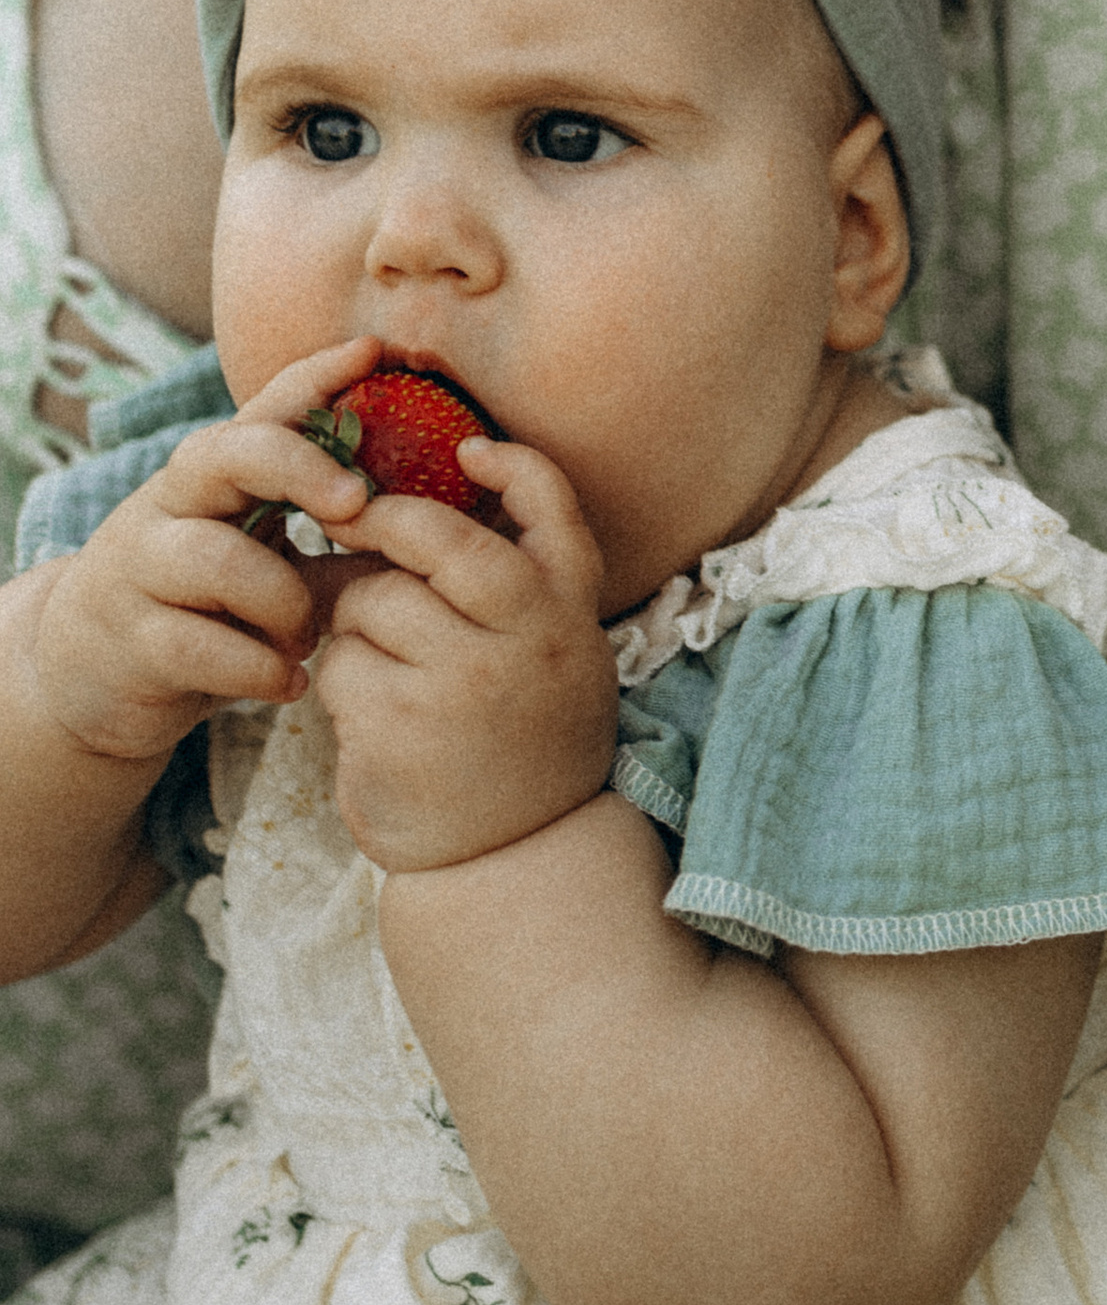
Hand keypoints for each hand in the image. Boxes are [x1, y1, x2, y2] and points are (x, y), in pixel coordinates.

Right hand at [25, 335, 380, 768]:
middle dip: (298, 467)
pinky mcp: (130, 639)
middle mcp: (171, 503)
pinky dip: (258, 668)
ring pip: (217, 559)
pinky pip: (199, 647)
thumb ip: (335, 529)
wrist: (92, 676)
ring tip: (307, 637)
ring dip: (284, 603)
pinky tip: (288, 682)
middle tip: (356, 503)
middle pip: (226, 452)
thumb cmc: (207, 604)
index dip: (317, 375)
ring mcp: (141, 568)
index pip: (265, 407)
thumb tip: (444, 510)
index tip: (374, 351)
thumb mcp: (268, 552)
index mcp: (216, 474)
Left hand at [312, 433, 617, 874]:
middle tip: (351, 524)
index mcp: (569, 612)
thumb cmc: (519, 738)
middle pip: (437, 538)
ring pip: (371, 599)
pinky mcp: (399, 726)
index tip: (466, 448)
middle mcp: (528, 639)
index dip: (510, 464)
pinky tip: (368, 714)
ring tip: (378, 661)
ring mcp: (464, 682)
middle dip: (381, 523)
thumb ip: (512, 586)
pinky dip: (340, 681)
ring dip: (355, 621)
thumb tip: (406, 506)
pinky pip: (339, 665)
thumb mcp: (551, 653)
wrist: (511, 856)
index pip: (552, 505)